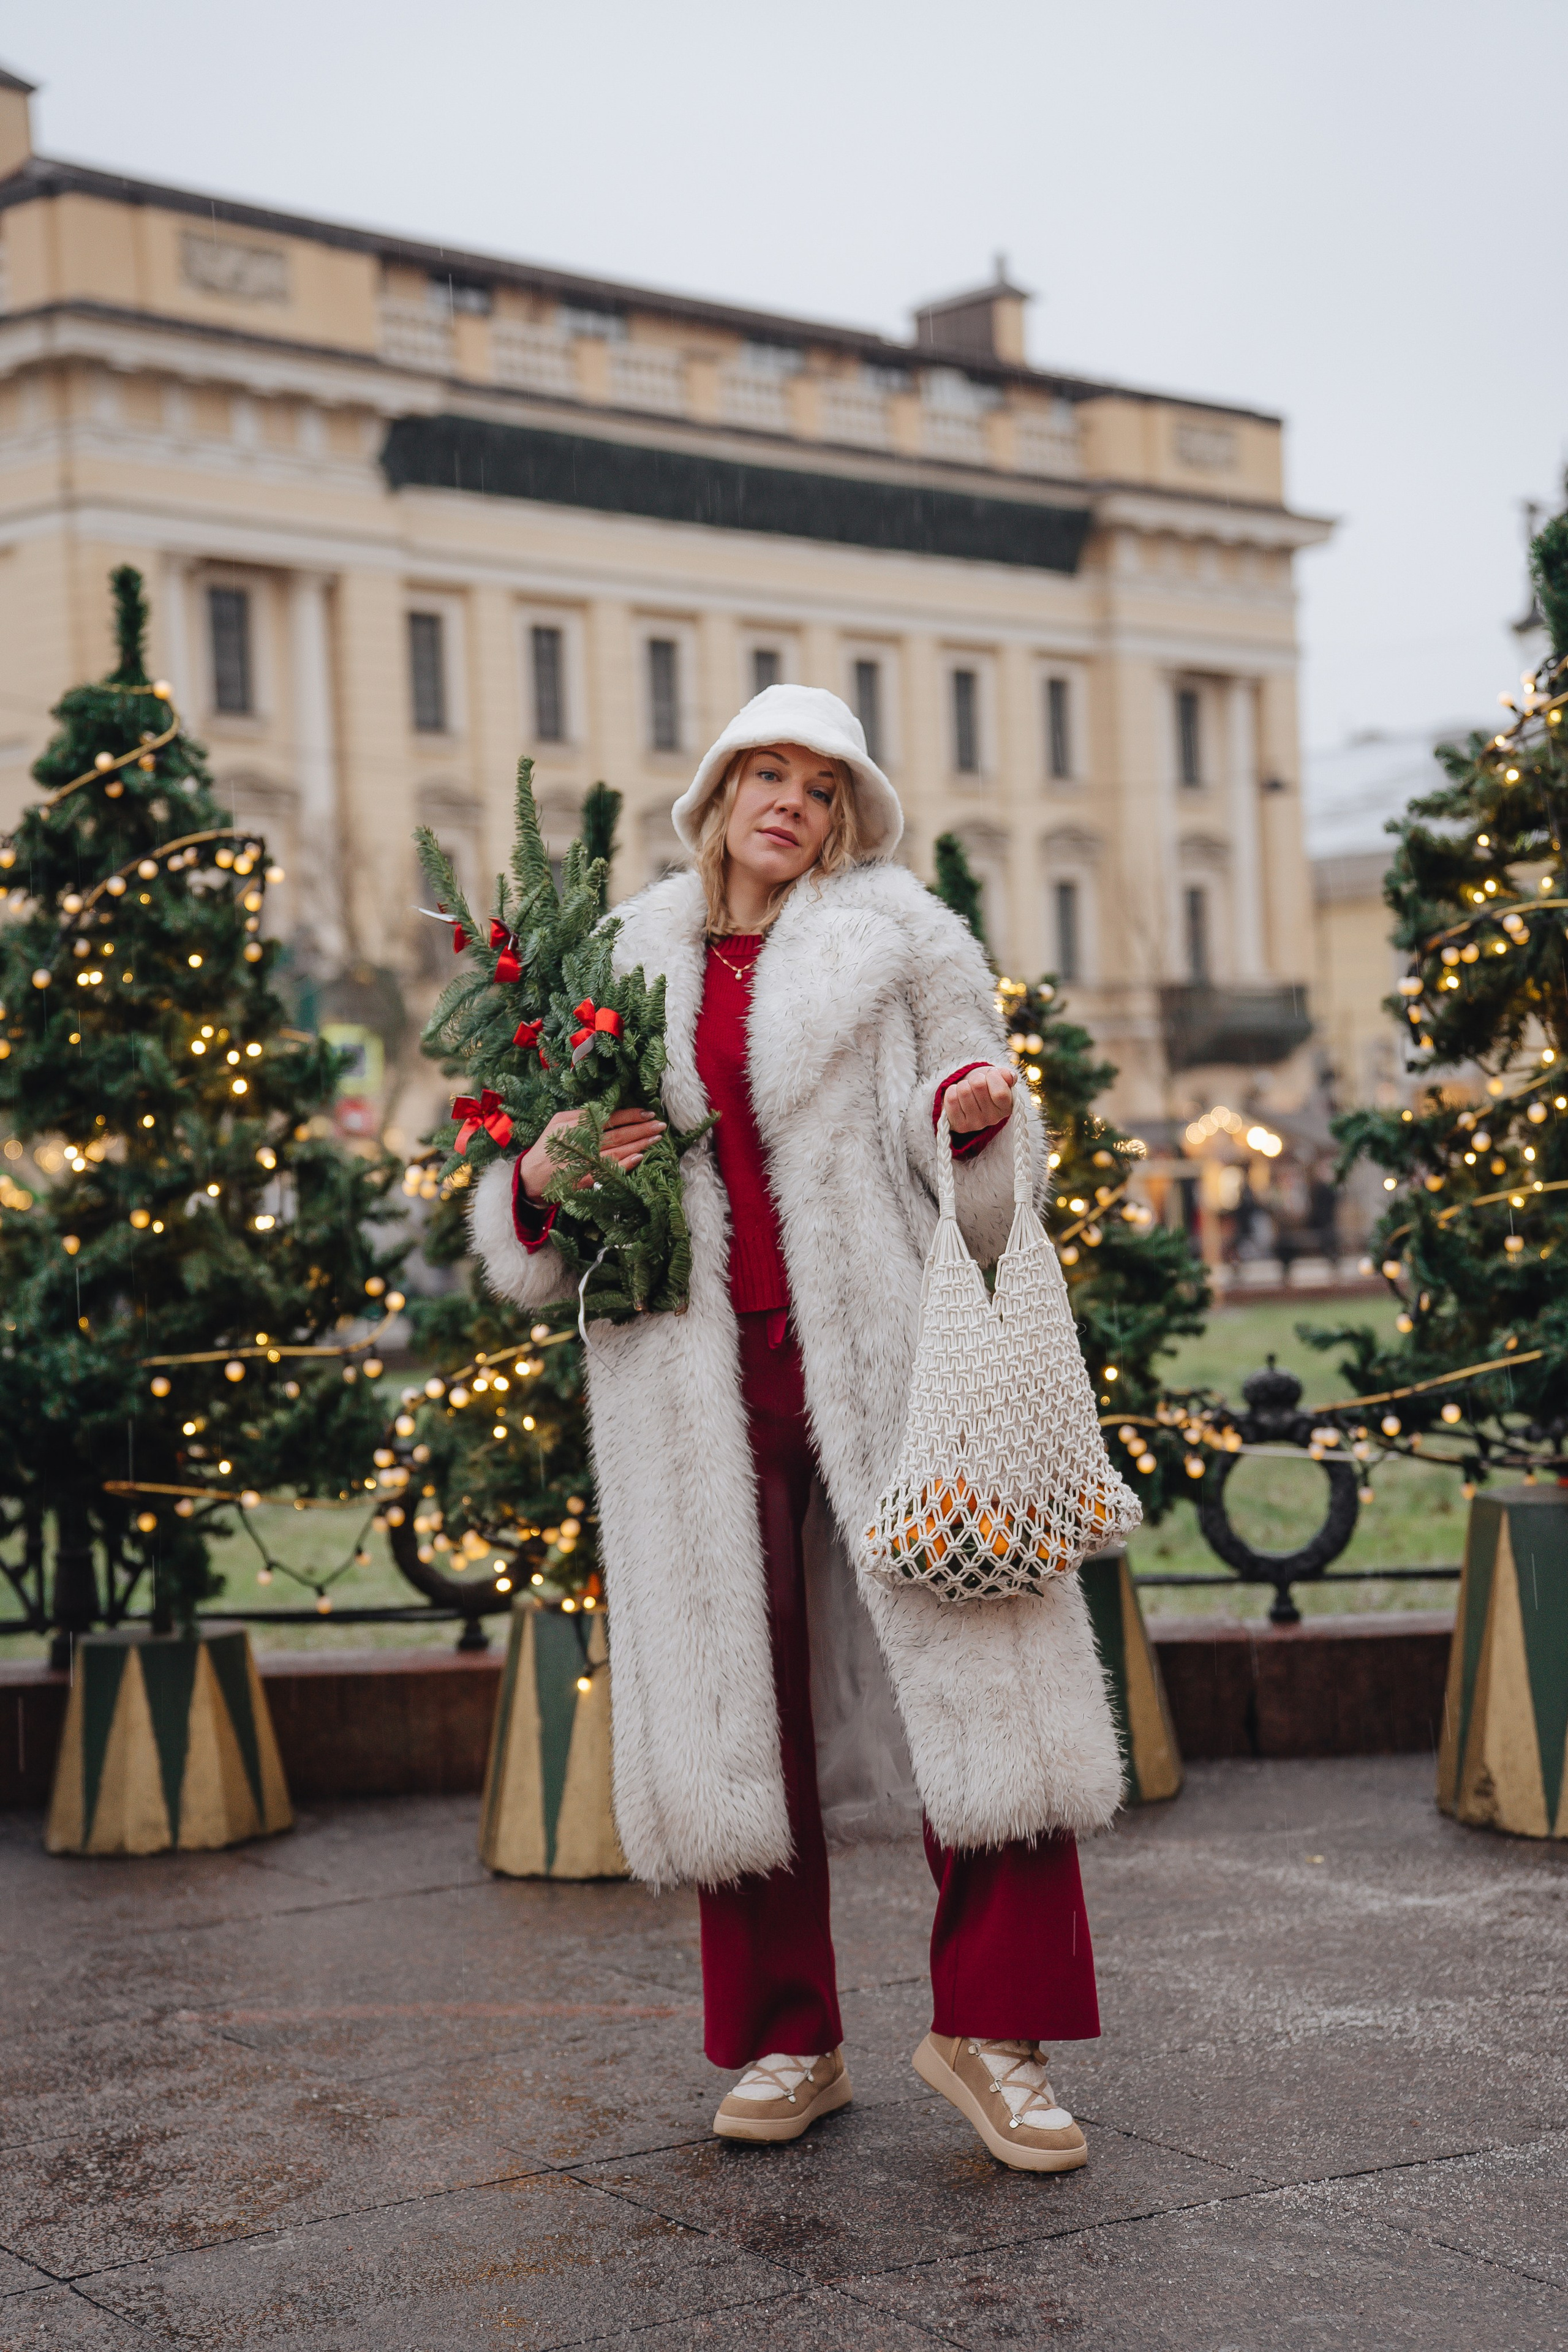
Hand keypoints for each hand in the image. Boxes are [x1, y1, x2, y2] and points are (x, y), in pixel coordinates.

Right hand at [520, 1105, 666, 1199]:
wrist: (532, 1177)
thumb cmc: (548, 1146)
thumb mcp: (558, 1122)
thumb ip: (580, 1115)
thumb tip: (606, 1110)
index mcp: (574, 1126)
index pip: (609, 1118)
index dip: (630, 1116)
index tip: (648, 1113)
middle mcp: (581, 1143)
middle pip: (618, 1134)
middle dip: (642, 1129)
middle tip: (660, 1126)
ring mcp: (584, 1162)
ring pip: (618, 1151)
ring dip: (640, 1145)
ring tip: (656, 1139)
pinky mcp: (586, 1179)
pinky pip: (610, 1170)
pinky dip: (626, 1164)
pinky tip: (640, 1158)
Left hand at [943, 1064, 1016, 1133]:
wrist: (969, 1098)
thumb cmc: (986, 1086)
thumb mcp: (999, 1078)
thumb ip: (1007, 1075)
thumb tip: (1008, 1075)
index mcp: (1007, 1107)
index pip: (1000, 1092)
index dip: (993, 1076)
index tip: (991, 1074)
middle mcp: (993, 1119)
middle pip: (979, 1085)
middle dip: (976, 1078)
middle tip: (977, 1083)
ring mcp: (976, 1124)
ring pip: (963, 1090)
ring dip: (963, 1084)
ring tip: (968, 1090)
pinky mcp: (960, 1126)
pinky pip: (951, 1099)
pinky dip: (952, 1091)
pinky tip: (958, 1097)